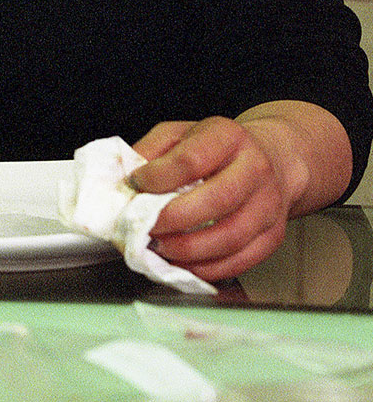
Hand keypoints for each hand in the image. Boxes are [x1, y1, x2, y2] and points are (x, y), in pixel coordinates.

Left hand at [130, 116, 296, 282]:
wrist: (270, 160)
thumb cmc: (215, 148)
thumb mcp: (179, 133)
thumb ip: (150, 151)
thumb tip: (128, 181)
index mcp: (228, 138)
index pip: (192, 160)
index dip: (159, 176)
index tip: (136, 185)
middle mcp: (255, 171)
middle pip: (218, 200)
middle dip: (174, 219)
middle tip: (145, 227)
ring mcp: (269, 206)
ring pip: (231, 237)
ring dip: (188, 250)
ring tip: (159, 248)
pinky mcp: (273, 236)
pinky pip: (241, 261)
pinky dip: (207, 268)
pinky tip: (182, 264)